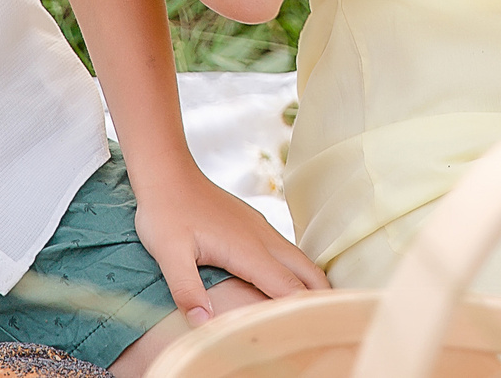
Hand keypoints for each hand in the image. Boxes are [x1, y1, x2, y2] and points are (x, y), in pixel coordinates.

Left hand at [130, 158, 328, 325]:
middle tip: (334, 320)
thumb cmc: (166, 213)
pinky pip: (286, 250)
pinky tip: (292, 280)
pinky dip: (298, 269)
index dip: (304, 308)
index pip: (287, 286)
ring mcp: (260, 229)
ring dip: (312, 282)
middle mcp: (262, 238)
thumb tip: (203, 324)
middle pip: (306, 271)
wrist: (168, 174)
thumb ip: (187, 290)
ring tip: (320, 308)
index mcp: (247, 249)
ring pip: (299, 258)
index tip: (320, 326)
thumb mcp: (168, 253)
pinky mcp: (254, 224)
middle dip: (322, 296)